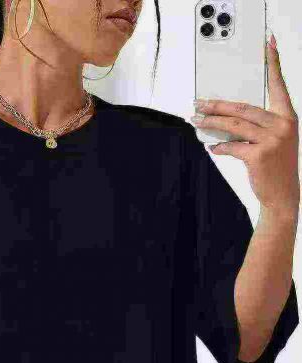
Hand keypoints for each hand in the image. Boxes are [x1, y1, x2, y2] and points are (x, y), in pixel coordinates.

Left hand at [192, 33, 299, 218]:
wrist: (282, 194)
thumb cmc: (275, 167)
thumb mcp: (273, 141)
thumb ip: (255, 127)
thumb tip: (225, 120)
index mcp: (287, 117)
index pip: (279, 86)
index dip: (274, 65)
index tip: (269, 45)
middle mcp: (282, 125)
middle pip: (243, 108)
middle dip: (217, 105)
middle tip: (199, 104)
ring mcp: (271, 140)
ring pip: (234, 125)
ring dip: (212, 123)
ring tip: (197, 121)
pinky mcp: (259, 155)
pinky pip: (232, 146)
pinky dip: (220, 147)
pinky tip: (213, 147)